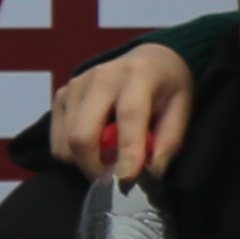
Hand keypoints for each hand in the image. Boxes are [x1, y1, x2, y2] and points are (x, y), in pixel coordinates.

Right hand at [48, 42, 197, 183]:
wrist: (149, 58)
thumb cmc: (168, 87)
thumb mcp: (182, 109)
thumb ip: (168, 142)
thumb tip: (150, 174)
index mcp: (138, 75)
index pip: (129, 116)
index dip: (128, 152)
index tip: (128, 180)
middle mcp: (101, 76)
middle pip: (82, 135)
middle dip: (96, 168)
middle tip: (115, 179)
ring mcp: (75, 85)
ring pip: (66, 143)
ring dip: (85, 163)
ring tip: (108, 158)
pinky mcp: (61, 96)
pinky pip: (57, 141)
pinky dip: (73, 154)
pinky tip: (95, 144)